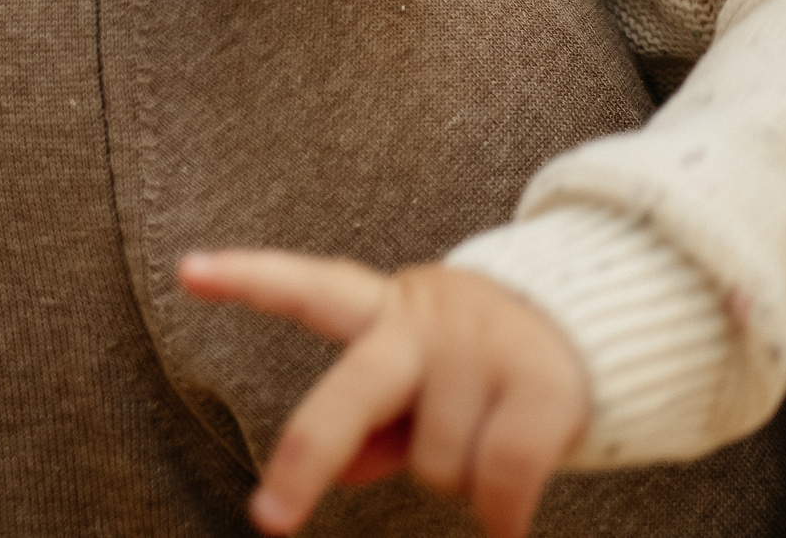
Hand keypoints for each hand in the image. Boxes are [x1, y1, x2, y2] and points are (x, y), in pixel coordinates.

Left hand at [179, 251, 589, 537]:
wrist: (601, 322)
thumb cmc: (481, 364)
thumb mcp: (419, 378)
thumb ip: (374, 422)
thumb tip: (346, 471)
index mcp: (387, 310)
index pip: (310, 288)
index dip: (248, 280)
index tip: (185, 272)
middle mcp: (427, 320)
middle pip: (353, 394)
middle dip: (306, 457)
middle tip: (269, 518)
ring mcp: (484, 349)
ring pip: (434, 466)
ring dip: (458, 481)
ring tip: (490, 444)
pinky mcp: (541, 384)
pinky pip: (500, 484)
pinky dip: (501, 519)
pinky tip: (508, 525)